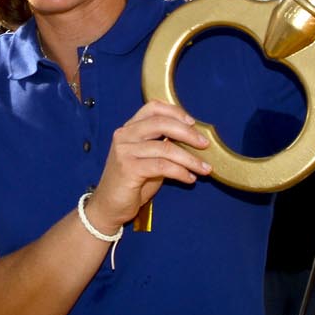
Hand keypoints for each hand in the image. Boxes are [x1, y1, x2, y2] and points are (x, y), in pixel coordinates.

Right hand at [89, 100, 211, 230]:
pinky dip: (180, 172)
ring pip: (166, 148)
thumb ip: (163, 145)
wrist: (109, 206)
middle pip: (161, 123)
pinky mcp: (128, 169)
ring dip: (190, 159)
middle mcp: (124, 135)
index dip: (175, 112)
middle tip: (205, 144)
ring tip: (205, 168)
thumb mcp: (148, 158)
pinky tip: (190, 178)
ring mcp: (124, 151)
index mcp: (129, 128)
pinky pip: (162, 166)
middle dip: (188, 133)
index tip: (192, 122)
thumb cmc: (132, 182)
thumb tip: (193, 140)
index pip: (152, 108)